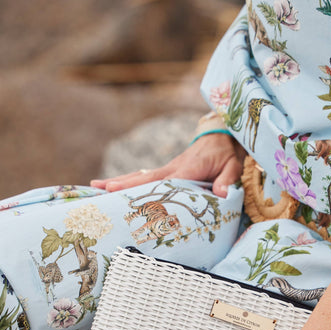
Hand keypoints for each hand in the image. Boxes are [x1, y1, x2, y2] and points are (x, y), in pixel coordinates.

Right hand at [90, 132, 245, 197]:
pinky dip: (130, 182)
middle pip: (144, 178)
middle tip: (100, 189)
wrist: (224, 136)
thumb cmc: (228, 153)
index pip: (164, 182)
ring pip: (141, 176)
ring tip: (96, 187)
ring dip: (120, 182)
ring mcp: (169, 169)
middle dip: (123, 184)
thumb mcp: (233, 166)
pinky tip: (115, 188)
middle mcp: (173, 168)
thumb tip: (220, 193)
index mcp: (188, 169)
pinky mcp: (169, 171)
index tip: (125, 193)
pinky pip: (147, 178)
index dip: (145, 189)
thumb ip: (226, 180)